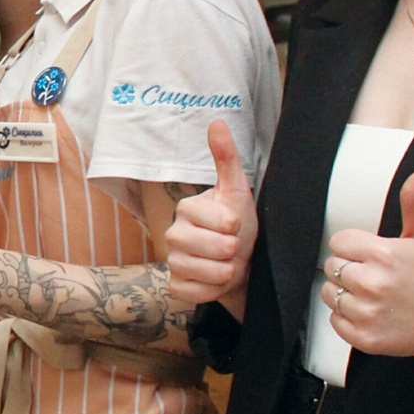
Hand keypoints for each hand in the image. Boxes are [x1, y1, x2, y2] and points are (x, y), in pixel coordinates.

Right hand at [166, 119, 256, 310]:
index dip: (235, 225)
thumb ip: (226, 159)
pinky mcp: (174, 285)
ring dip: (224, 272)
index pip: (219, 219)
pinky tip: (215, 281)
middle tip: (235, 248)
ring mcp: (171, 261)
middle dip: (232, 251)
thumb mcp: (238, 192)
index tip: (236, 225)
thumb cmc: (240, 228)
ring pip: (203, 271)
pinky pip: (192, 292)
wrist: (242, 266)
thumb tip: (217, 122)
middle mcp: (173, 233)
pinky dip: (211, 290)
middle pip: (209, 247)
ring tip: (227, 265)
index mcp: (187, 208)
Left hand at [321, 172, 413, 375]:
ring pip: (329, 293)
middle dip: (351, 270)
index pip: (339, 242)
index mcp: (384, 255)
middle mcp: (373, 283)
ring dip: (346, 294)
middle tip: (375, 277)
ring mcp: (367, 312)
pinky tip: (371, 312)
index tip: (371, 256)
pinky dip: (347, 318)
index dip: (354, 248)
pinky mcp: (363, 336)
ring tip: (373, 295)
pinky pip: (334, 320)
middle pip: (333, 267)